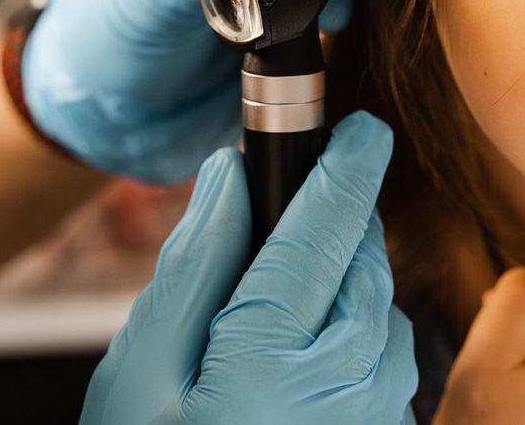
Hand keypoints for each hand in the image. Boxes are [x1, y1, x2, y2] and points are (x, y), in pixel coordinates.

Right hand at [80, 111, 417, 424]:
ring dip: (346, 270)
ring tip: (282, 291)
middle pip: (360, 256)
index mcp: (276, 355)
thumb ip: (194, 264)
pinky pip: (383, 348)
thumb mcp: (141, 370)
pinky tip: (306, 341)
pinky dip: (354, 320)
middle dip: (338, 217)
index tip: (365, 128)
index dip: (347, 166)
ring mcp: (375, 411)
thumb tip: (232, 179)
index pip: (325, 227)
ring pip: (378, 299)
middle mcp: (347, 380)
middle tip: (293, 208)